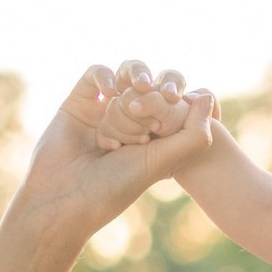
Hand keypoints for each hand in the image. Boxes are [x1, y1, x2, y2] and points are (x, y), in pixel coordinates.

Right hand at [20, 66, 215, 241]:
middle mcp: (133, 120)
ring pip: (129, 78)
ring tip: (131, 109)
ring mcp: (106, 109)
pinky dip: (106, 77)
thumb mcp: (164, 161)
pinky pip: (97, 73)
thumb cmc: (116, 185)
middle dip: (151, 106)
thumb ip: (194, 134)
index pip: (177, 101)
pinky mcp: (79, 102)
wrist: (64, 198)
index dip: (173, 105)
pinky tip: (108, 94)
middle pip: (155, 88)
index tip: (159, 130)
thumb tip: (207, 97)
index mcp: (157, 135)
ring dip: (134, 91)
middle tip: (140, 134)